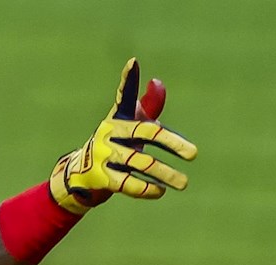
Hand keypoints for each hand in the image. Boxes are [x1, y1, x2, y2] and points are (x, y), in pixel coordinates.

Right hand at [49, 58, 197, 214]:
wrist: (82, 173)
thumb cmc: (116, 144)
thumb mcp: (130, 125)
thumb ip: (148, 107)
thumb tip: (157, 83)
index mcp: (119, 117)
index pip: (125, 95)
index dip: (128, 79)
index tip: (133, 62)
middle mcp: (109, 132)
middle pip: (146, 133)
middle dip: (172, 143)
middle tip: (194, 154)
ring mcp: (104, 154)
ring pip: (140, 162)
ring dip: (165, 174)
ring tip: (183, 183)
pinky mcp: (100, 176)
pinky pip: (127, 183)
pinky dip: (146, 188)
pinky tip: (160, 191)